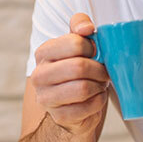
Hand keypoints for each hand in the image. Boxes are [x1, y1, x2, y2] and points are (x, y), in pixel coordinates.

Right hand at [30, 12, 109, 135]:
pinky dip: (98, 101)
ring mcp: (46, 98)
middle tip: (103, 72)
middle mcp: (39, 75)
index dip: (91, 47)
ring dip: (99, 86)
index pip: (74, 43)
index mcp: (43, 53)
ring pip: (83, 88)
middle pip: (79, 67)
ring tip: (99, 84)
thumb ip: (80, 26)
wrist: (74, 103)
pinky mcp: (59, 116)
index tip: (94, 52)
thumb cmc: (77, 69)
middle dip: (98, 69)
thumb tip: (87, 28)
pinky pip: (87, 107)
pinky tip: (96, 97)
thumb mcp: (78, 43)